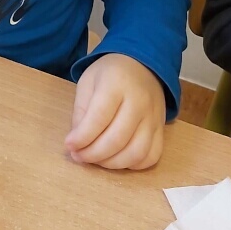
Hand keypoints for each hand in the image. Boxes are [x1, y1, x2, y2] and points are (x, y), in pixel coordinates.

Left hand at [65, 54, 165, 169]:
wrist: (143, 64)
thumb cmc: (110, 74)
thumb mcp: (88, 82)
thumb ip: (81, 111)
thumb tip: (77, 143)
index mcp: (117, 84)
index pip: (99, 118)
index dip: (82, 137)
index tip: (69, 145)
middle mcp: (139, 101)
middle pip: (117, 139)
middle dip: (93, 154)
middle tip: (79, 156)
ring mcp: (154, 117)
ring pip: (136, 153)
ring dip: (111, 164)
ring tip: (96, 159)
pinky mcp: (161, 129)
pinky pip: (151, 156)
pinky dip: (133, 165)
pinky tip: (117, 158)